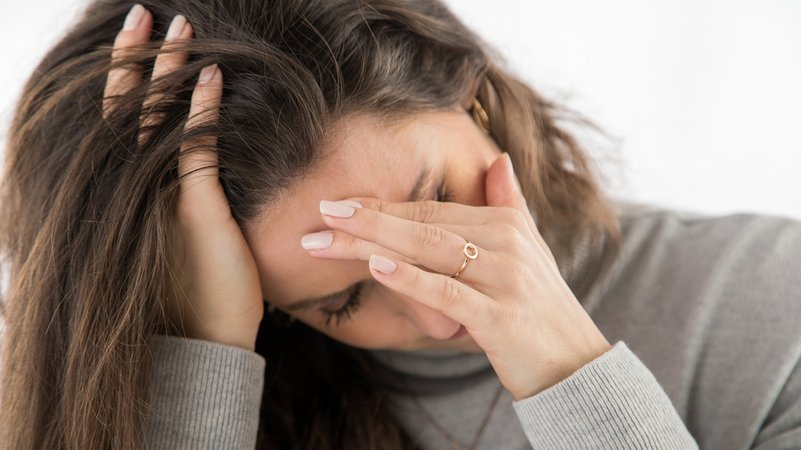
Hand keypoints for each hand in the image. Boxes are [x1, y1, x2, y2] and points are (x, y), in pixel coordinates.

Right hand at [103, 6, 263, 350]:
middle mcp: (136, 189)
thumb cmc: (195, 294)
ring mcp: (160, 197)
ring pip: (157, 120)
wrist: (203, 341)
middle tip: (145, 14)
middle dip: (136, 58)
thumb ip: (180, 194)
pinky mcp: (193, 209)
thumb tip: (190, 162)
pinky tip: (211, 76)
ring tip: (178, 28)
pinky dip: (202, 111)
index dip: (128, 77)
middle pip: (130, 109)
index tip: (139, 37)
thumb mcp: (180, 237)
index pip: (124, 122)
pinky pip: (195, 149)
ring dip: (168, 70)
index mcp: (131, 193)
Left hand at [309, 152, 611, 399]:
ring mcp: (504, 279)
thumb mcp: (529, 248)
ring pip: (429, 252)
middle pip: (423, 225)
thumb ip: (510, 202)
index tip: (339, 204)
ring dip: (374, 242)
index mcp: (505, 223)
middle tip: (320, 214)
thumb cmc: (540, 305)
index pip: (432, 209)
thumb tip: (499, 158)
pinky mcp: (500, 317)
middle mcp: (505, 243)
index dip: (383, 206)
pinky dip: (411, 279)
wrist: (575, 362)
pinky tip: (376, 267)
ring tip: (328, 235)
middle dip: (366, 219)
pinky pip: (447, 293)